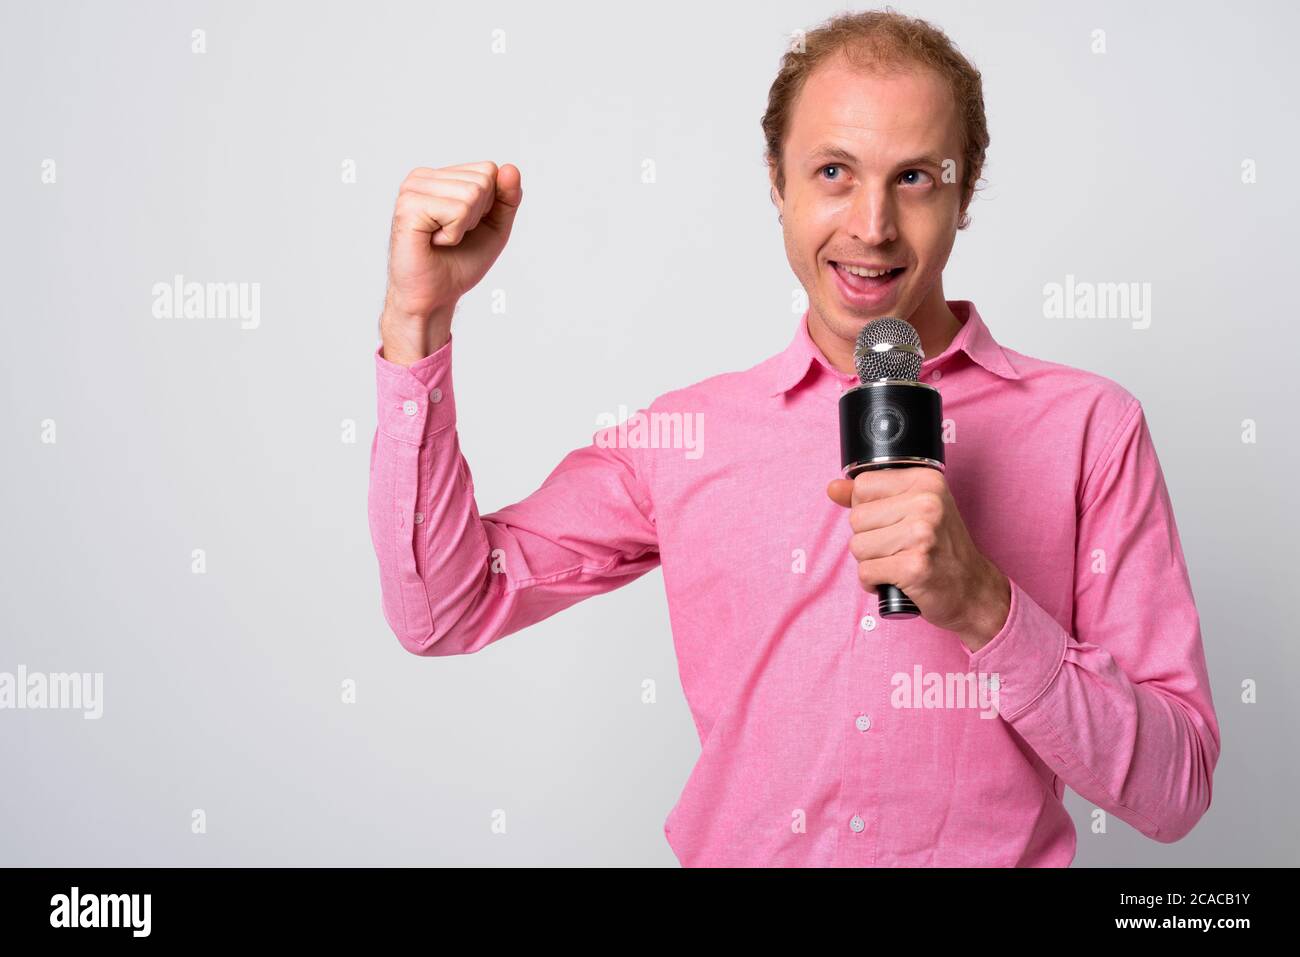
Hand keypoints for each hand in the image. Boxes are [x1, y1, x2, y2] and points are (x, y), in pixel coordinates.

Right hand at [379, 161, 523, 363]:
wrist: (434, 296)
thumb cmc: (459, 262)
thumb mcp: (495, 227)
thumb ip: (507, 198)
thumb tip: (510, 168)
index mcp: (440, 176)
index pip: (489, 169)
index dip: (489, 206)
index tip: (466, 226)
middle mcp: (422, 177)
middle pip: (482, 180)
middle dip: (477, 216)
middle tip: (452, 235)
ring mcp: (412, 189)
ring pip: (471, 193)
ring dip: (464, 227)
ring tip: (441, 239)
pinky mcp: (408, 206)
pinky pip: (456, 210)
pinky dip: (453, 234)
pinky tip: (433, 242)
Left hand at [827, 467, 1009, 651]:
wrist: (974, 590)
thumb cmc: (941, 549)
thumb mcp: (913, 510)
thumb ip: (871, 498)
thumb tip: (833, 488)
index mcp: (926, 481)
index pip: (862, 485)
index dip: (867, 509)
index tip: (891, 522)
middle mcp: (927, 503)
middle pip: (856, 518)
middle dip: (868, 539)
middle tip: (897, 548)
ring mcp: (922, 535)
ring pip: (857, 546)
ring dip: (870, 562)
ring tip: (897, 563)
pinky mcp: (915, 567)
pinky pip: (865, 572)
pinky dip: (872, 582)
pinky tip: (894, 580)